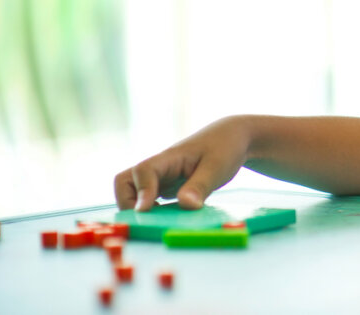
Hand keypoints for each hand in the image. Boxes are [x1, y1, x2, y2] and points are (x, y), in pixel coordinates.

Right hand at [113, 116, 251, 210]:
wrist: (234, 137)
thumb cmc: (226, 147)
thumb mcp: (217, 167)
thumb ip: (200, 186)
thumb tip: (186, 205)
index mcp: (170, 158)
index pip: (143, 170)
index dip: (141, 191)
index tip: (147, 209)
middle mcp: (160, 167)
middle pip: (125, 181)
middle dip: (128, 202)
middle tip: (147, 220)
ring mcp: (163, 176)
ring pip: (134, 191)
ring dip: (140, 208)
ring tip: (160, 222)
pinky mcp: (169, 186)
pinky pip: (151, 198)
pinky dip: (154, 211)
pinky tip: (170, 219)